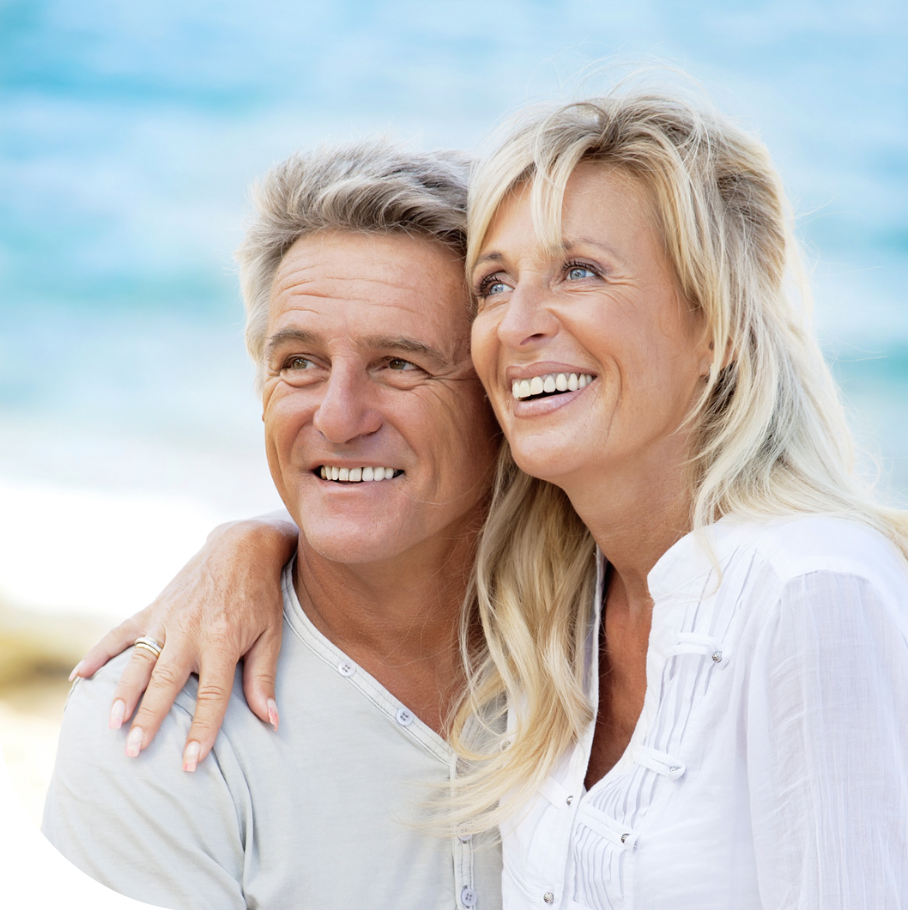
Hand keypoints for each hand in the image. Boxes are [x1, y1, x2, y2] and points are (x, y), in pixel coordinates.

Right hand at [72, 512, 297, 769]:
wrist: (242, 547)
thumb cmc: (260, 596)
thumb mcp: (271, 635)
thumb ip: (263, 678)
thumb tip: (271, 721)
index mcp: (224, 639)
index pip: (213, 694)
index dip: (202, 730)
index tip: (190, 762)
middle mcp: (191, 630)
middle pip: (167, 682)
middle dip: (150, 719)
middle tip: (135, 752)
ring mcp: (168, 618)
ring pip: (139, 661)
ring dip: (124, 694)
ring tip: (112, 725)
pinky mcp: (154, 608)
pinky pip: (120, 633)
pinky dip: (99, 653)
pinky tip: (78, 677)